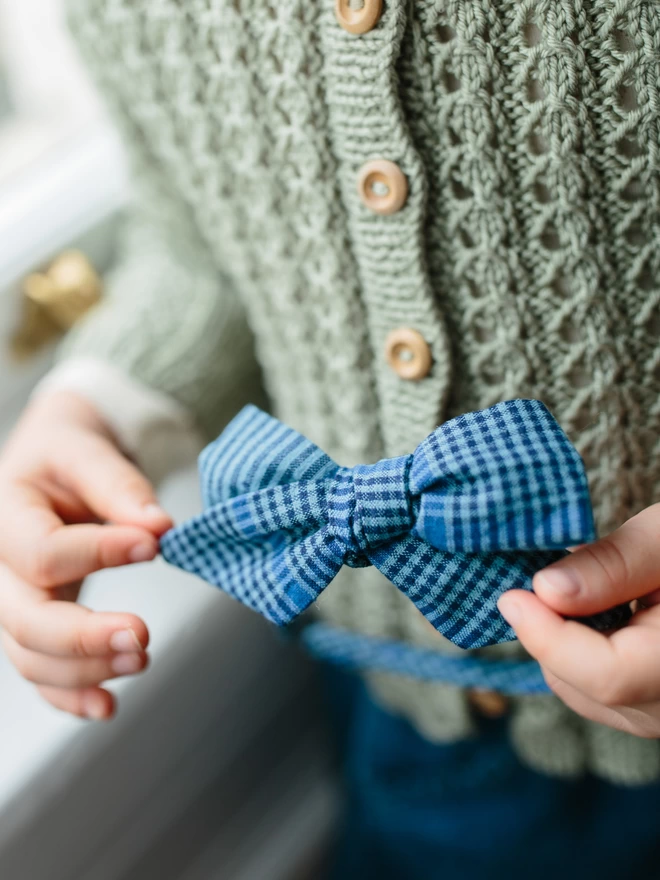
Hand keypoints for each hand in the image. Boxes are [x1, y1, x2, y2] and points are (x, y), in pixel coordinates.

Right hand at [0, 391, 171, 719]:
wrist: (53, 464)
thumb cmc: (67, 453)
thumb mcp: (88, 451)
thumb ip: (120, 486)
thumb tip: (159, 526)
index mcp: (5, 514)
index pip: (42, 551)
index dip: (98, 552)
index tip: (153, 545)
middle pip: (24, 620)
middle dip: (83, 637)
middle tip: (142, 636)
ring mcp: (12, 600)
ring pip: (29, 654)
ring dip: (85, 669)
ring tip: (141, 659)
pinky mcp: (34, 621)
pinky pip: (39, 671)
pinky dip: (71, 694)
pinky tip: (106, 705)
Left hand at [498, 503, 659, 737]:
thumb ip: (613, 564)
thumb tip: (546, 590)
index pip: (609, 676)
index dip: (550, 638)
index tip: (511, 597)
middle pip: (586, 685)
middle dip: (550, 630)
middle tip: (552, 572)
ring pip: (580, 691)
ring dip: (561, 640)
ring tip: (585, 586)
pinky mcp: (649, 710)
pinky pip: (593, 692)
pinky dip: (577, 652)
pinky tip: (596, 610)